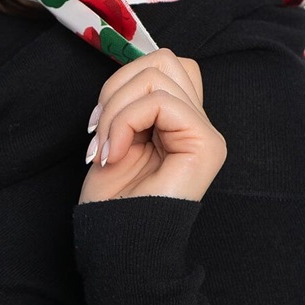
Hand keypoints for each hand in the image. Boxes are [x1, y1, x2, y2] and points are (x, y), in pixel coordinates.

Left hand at [79, 49, 225, 203]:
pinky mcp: (206, 144)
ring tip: (108, 146)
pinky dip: (125, 122)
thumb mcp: (116, 132)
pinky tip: (116, 154)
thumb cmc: (113, 197)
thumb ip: (131, 98)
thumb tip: (127, 64)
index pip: (162, 63)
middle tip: (101, 132)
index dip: (122, 82)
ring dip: (117, 108)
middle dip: (117, 88)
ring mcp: (207, 133)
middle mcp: (198, 122)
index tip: (98, 124)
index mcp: (179, 119)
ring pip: (158, 73)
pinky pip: (161, 102)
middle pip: (164, 59)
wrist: (116, 245)